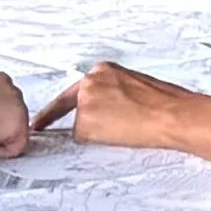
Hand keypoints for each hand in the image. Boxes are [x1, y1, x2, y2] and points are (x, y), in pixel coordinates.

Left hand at [48, 59, 190, 146]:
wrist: (171, 114)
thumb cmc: (165, 102)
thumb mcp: (135, 83)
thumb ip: (113, 89)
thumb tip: (109, 105)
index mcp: (103, 70)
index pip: (74, 91)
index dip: (56, 110)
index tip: (39, 122)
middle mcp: (89, 82)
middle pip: (78, 109)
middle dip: (95, 119)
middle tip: (121, 123)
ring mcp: (84, 103)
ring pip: (83, 126)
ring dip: (101, 130)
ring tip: (130, 125)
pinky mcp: (85, 124)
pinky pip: (86, 139)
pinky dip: (102, 140)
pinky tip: (122, 132)